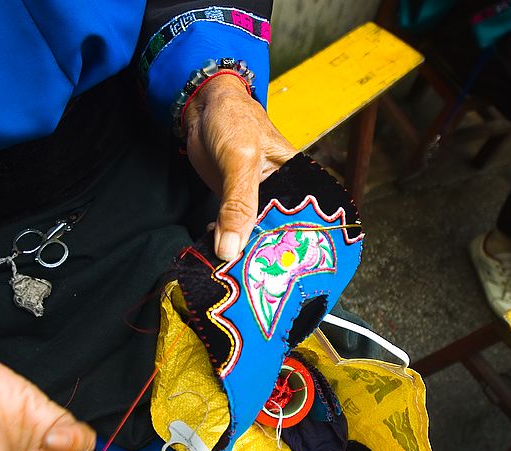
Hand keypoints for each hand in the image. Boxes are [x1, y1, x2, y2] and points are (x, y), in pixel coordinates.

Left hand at [182, 73, 298, 260]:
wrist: (201, 106)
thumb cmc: (232, 119)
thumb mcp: (240, 159)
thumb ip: (238, 204)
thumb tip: (231, 249)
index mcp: (300, 180)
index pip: (308, 221)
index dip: (301, 250)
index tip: (290, 278)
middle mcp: (283, 194)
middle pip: (280, 234)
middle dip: (269, 259)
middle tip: (256, 284)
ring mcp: (258, 201)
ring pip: (255, 235)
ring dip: (244, 254)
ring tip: (237, 278)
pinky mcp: (234, 205)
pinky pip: (234, 230)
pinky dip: (226, 244)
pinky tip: (219, 259)